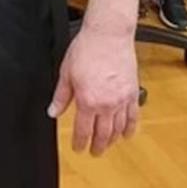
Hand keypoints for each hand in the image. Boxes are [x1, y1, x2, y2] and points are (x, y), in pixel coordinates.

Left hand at [47, 27, 139, 155]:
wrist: (108, 35)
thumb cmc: (86, 49)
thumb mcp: (66, 73)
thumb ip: (61, 96)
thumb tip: (53, 111)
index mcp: (87, 100)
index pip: (83, 131)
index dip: (79, 143)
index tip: (78, 148)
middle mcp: (106, 104)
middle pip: (102, 134)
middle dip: (97, 146)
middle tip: (93, 152)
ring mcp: (122, 100)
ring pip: (118, 129)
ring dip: (111, 140)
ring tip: (106, 145)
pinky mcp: (133, 93)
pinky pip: (133, 117)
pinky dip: (129, 129)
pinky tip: (126, 134)